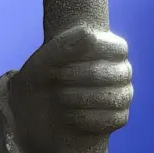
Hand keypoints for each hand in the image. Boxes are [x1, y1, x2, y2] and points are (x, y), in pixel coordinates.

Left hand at [9, 24, 132, 152]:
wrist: (31, 116)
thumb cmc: (39, 80)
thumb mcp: (42, 62)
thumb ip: (63, 45)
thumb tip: (89, 33)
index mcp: (108, 49)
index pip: (118, 49)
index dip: (92, 53)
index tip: (64, 60)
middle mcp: (121, 71)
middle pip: (119, 72)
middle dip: (83, 75)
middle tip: (57, 77)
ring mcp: (122, 95)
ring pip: (116, 97)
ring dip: (82, 97)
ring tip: (59, 97)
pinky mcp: (118, 118)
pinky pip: (113, 119)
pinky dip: (86, 117)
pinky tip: (67, 116)